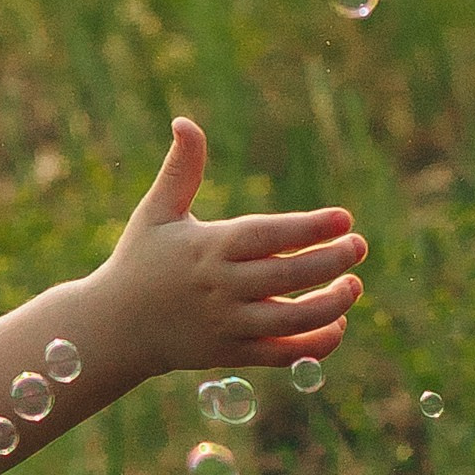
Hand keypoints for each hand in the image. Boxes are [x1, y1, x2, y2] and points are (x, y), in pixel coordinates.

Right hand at [99, 118, 363, 379]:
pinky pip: (281, 353)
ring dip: (331, 304)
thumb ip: (181, 169)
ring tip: (353, 285)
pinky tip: (337, 324)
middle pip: (287, 275)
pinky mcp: (230, 353)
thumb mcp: (156, 212)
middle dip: (331, 261)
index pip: (266, 236)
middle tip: (360, 246)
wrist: (114, 328)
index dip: (308, 227)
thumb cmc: (139, 261)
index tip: (344, 217)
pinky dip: (314, 344)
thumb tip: (185, 121)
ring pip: (290, 319)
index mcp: (207, 248)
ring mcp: (226, 324)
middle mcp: (220, 287)